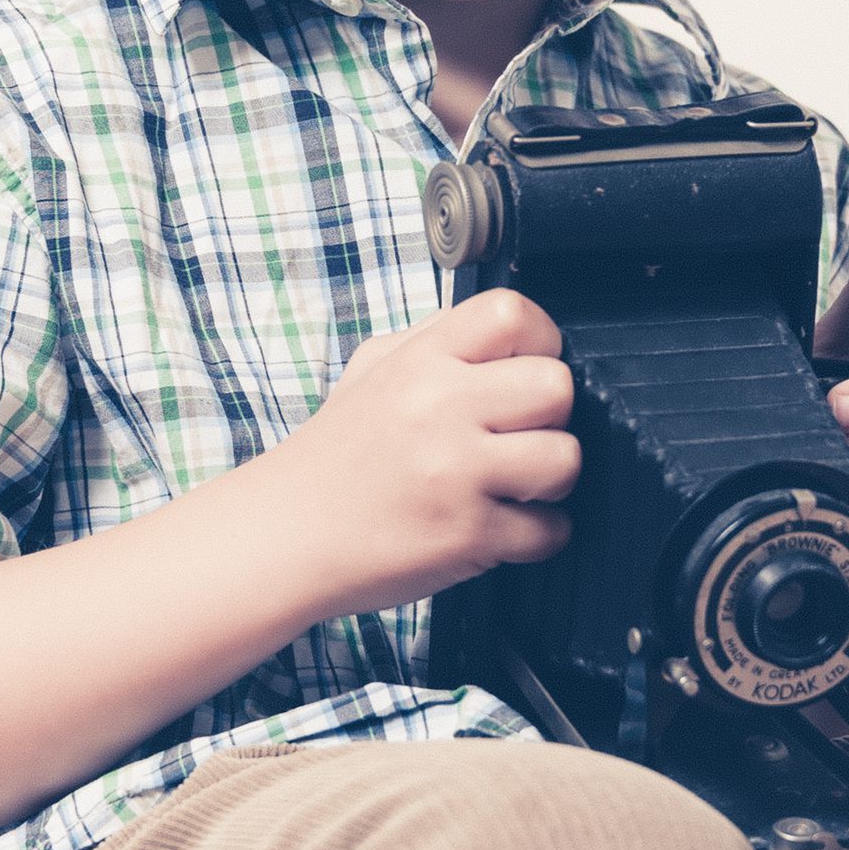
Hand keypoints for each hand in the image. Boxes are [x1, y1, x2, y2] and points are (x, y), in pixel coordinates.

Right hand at [280, 288, 579, 613]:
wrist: (283, 535)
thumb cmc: (331, 459)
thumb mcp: (369, 373)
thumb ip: (432, 342)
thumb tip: (500, 330)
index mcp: (419, 362)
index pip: (512, 313)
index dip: (541, 340)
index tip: (530, 368)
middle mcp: (439, 408)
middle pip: (556, 386)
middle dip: (553, 415)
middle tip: (525, 436)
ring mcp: (455, 472)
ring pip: (565, 458)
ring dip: (554, 478)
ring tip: (519, 486)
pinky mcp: (468, 534)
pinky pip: (549, 530)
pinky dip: (539, 536)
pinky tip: (507, 528)